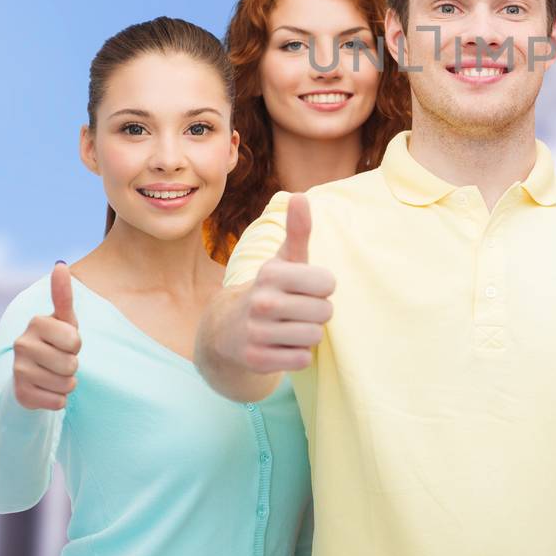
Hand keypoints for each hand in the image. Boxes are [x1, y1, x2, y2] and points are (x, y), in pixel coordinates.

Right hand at [13, 262, 82, 409]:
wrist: (33, 375)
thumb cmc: (55, 342)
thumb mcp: (64, 320)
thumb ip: (63, 295)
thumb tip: (60, 264)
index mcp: (36, 322)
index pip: (75, 339)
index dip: (76, 344)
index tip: (65, 342)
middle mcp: (21, 344)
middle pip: (71, 363)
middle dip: (73, 365)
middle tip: (60, 360)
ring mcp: (18, 370)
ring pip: (66, 383)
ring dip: (67, 382)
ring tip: (55, 374)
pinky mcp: (20, 394)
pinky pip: (58, 402)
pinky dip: (60, 399)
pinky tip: (48, 390)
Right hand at [228, 194, 334, 374]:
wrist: (227, 329)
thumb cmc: (270, 289)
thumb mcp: (284, 260)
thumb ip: (298, 230)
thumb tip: (300, 196)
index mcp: (271, 273)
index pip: (328, 284)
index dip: (322, 288)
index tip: (306, 288)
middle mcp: (261, 301)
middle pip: (324, 312)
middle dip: (317, 313)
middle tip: (297, 310)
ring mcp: (256, 332)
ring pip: (313, 337)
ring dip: (307, 335)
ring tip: (288, 327)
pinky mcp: (256, 360)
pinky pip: (301, 359)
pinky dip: (296, 355)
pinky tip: (280, 346)